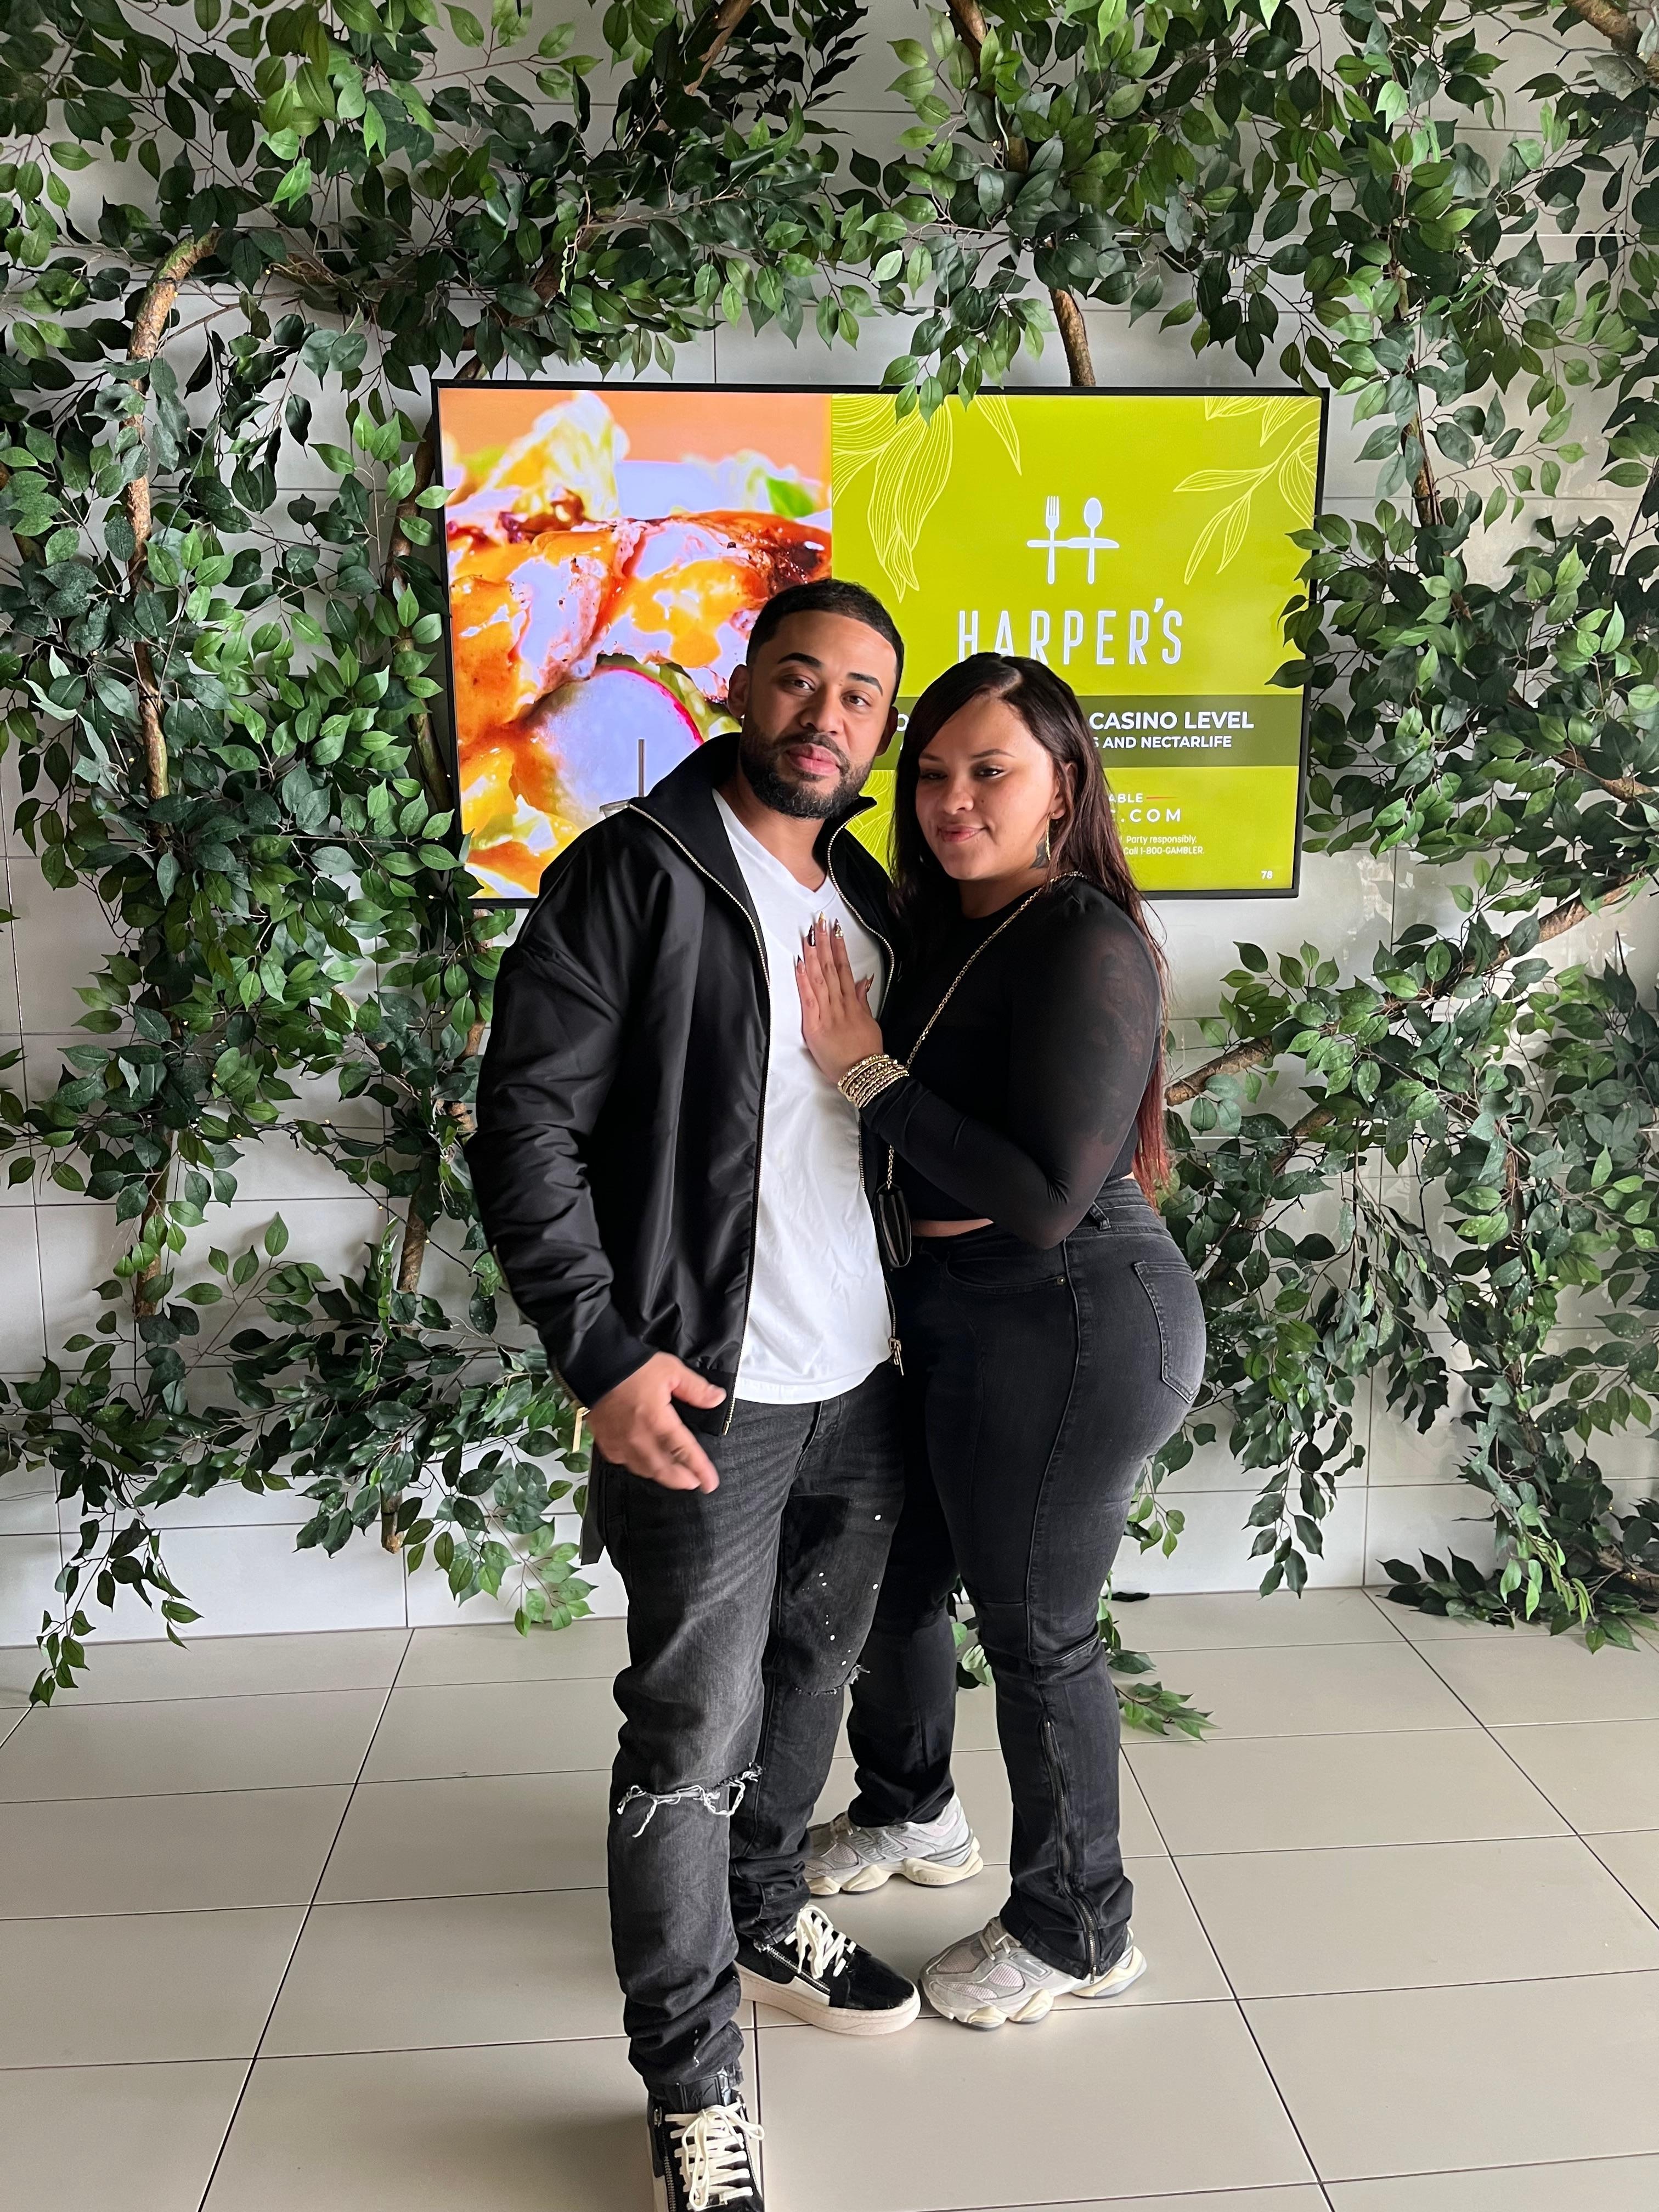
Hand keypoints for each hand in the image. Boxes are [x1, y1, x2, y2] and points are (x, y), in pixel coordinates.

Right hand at [587, 1353, 725, 1491]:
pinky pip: (625, 1463)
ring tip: (675, 1475)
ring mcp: (620, 1444)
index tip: (711, 1483)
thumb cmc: (632, 1367)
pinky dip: (640, 1467)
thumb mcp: (671, 1370)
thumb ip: (695, 1389)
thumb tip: (717, 1399)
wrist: (593, 1365)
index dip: (700, 1469)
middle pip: (664, 1470)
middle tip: (695, 1482)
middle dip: (682, 1480)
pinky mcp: (606, 1443)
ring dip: (662, 1475)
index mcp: (657, 1422)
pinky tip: (646, 1463)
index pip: (684, 1452)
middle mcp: (638, 1439)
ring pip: (645, 1470)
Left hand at [796, 918, 882, 1084]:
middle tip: (820, 923)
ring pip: (820, 979)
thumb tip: (862, 981)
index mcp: (852, 1004)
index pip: (845, 970)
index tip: (836, 931)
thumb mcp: (870, 1023)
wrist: (862, 1074)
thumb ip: (862, 1001)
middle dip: (825, 944)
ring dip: (814, 955)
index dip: (840, 949)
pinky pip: (808, 999)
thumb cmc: (866, 1052)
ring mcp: (827, 1014)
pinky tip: (800, 963)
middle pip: (831, 968)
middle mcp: (840, 1005)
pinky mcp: (814, 1026)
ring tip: (809, 936)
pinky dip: (803, 981)